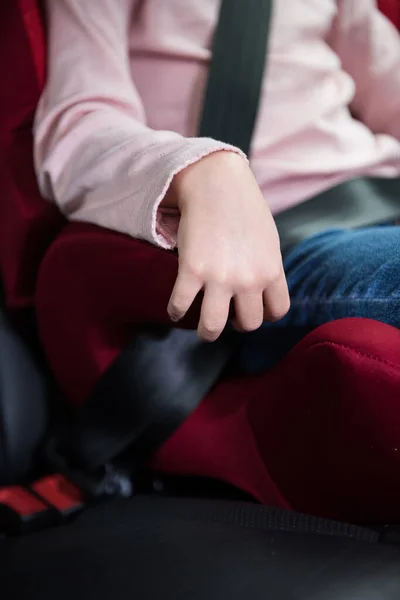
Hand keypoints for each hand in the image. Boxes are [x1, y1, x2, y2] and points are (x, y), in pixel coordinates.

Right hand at [166, 151, 289, 340]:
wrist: (216, 182)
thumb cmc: (244, 207)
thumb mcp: (268, 240)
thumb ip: (267, 267)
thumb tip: (261, 290)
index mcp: (271, 271)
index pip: (277, 312)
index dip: (264, 314)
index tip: (251, 307)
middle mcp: (249, 279)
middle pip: (248, 325)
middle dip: (236, 322)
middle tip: (226, 311)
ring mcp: (219, 278)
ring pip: (213, 328)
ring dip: (207, 332)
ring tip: (203, 327)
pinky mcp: (191, 271)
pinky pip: (180, 307)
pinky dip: (175, 311)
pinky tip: (175, 308)